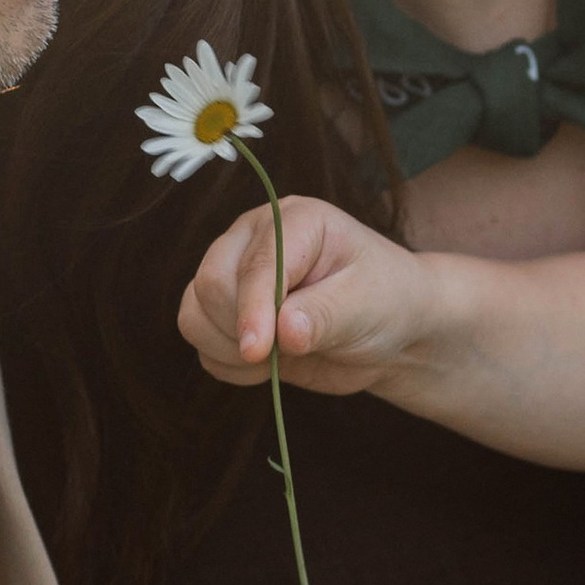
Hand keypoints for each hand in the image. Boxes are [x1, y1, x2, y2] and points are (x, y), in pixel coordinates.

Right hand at [179, 196, 431, 393]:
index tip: (258, 350)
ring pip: (194, 314)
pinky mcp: (228, 311)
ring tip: (279, 358)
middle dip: (243, 329)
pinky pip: (201, 343)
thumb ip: (326, 315)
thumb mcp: (368, 305)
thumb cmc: (387, 302)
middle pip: (210, 285)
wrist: (391, 332)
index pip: (253, 264)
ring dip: (229, 349)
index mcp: (294, 220)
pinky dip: (227, 363)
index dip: (252, 310)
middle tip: (288, 351)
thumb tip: (283, 332)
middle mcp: (255, 240)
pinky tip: (267, 365)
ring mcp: (236, 274)